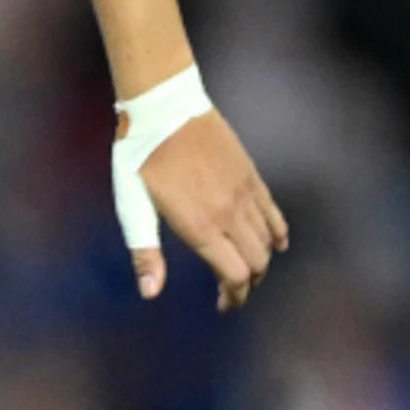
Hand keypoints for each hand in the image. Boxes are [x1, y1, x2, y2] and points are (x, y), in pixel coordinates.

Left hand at [131, 111, 288, 309]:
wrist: (165, 104)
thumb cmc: (140, 155)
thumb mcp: (131, 206)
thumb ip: (145, 252)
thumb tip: (150, 293)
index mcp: (200, 226)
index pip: (235, 275)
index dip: (234, 297)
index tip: (223, 304)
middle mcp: (229, 213)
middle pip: (256, 264)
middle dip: (248, 284)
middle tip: (231, 290)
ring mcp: (244, 193)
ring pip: (268, 242)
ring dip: (260, 262)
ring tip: (245, 269)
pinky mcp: (251, 175)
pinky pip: (274, 213)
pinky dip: (278, 234)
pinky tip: (276, 244)